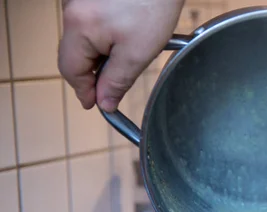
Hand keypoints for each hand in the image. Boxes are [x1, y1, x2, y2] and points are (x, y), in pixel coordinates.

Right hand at [58, 0, 184, 111]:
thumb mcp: (137, 53)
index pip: (70, 70)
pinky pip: (92, 25)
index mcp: (79, 26)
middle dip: (94, 74)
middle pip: (74, 55)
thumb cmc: (153, 6)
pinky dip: (106, 38)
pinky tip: (127, 37)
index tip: (97, 104)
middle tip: (114, 87)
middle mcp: (71, 10)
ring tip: (128, 56)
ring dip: (102, 55)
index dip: (84, 91)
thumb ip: (116, 81)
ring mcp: (79, 1)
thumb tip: (103, 103)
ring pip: (84, 40)